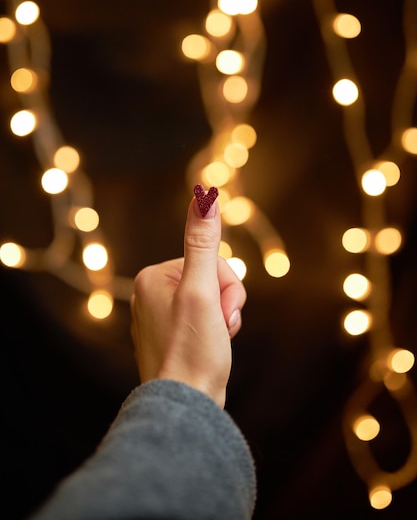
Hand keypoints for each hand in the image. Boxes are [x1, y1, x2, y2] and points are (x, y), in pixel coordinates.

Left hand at [130, 193, 245, 407]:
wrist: (186, 406)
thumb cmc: (192, 350)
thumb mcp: (202, 291)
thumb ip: (203, 243)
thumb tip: (204, 196)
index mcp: (153, 278)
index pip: (209, 262)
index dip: (224, 286)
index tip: (216, 313)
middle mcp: (151, 294)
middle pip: (210, 280)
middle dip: (225, 304)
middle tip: (218, 329)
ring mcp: (161, 317)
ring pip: (211, 301)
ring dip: (223, 319)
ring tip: (214, 343)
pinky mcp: (172, 337)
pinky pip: (205, 321)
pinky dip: (216, 333)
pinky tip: (210, 352)